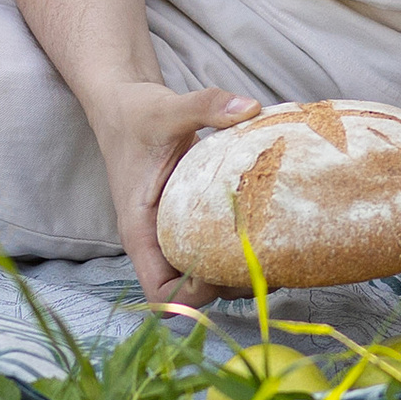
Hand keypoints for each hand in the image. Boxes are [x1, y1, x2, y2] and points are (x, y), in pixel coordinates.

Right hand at [86, 77, 263, 307]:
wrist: (124, 106)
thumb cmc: (137, 115)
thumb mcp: (168, 109)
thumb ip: (206, 106)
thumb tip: (251, 107)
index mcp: (141, 232)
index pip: (161, 291)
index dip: (194, 293)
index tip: (228, 267)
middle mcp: (156, 240)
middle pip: (190, 290)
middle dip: (228, 284)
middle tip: (270, 260)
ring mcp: (172, 231)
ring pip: (204, 270)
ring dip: (237, 268)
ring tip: (276, 249)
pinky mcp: (189, 218)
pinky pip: (211, 244)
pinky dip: (236, 244)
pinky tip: (268, 227)